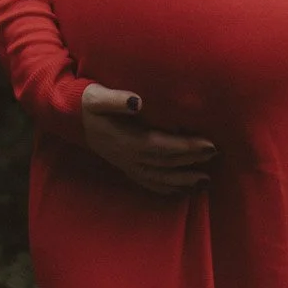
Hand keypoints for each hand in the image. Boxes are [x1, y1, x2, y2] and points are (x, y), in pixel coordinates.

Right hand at [79, 84, 217, 195]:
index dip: (187, 147)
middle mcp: (129, 157)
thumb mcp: (97, 96)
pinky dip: (166, 188)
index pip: (164, 146)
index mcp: (127, 140)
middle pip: (166, 163)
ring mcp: (127, 165)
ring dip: (183, 181)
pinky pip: (149, 183)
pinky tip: (181, 191)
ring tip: (206, 181)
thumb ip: (116, 99)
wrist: (71, 118)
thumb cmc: (87, 102)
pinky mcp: (126, 167)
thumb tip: (137, 101)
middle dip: (192, 161)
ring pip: (159, 178)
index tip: (209, 144)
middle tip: (216, 155)